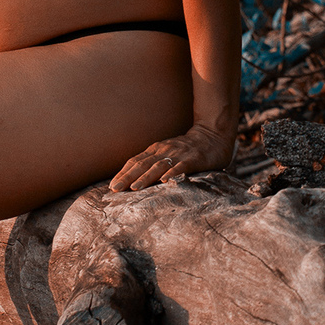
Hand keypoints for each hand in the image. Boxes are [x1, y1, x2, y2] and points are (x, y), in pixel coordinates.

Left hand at [108, 122, 234, 191]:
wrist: (213, 135)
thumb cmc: (187, 149)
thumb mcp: (167, 154)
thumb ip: (154, 164)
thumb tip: (136, 180)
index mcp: (156, 150)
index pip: (135, 162)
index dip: (123, 173)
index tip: (112, 186)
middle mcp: (163, 151)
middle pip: (142, 164)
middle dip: (127, 177)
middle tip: (114, 189)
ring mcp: (178, 154)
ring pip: (158, 166)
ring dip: (145, 177)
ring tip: (134, 188)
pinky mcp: (193, 159)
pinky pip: (181, 167)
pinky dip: (172, 174)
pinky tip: (165, 181)